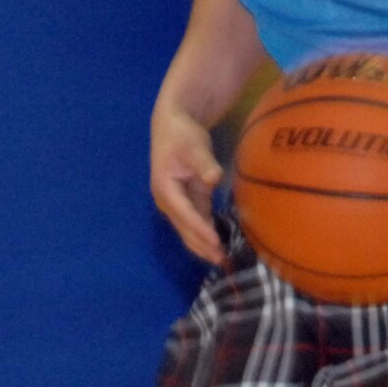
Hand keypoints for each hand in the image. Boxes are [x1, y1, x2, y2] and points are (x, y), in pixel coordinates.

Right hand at [151, 106, 225, 265]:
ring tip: (222, 259)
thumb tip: (214, 179)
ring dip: (204, 244)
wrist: (174, 126)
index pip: (185, 214)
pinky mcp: (188, 201)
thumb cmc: (182, 135)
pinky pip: (197, 222)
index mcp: (165, 189)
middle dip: (202, 245)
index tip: (215, 242)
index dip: (200, 229)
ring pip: (190, 229)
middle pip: (185, 228)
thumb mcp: (195, 147)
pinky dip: (207, 233)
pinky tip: (219, 244)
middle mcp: (168, 201)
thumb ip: (205, 164)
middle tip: (221, 260)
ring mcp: (177, 203)